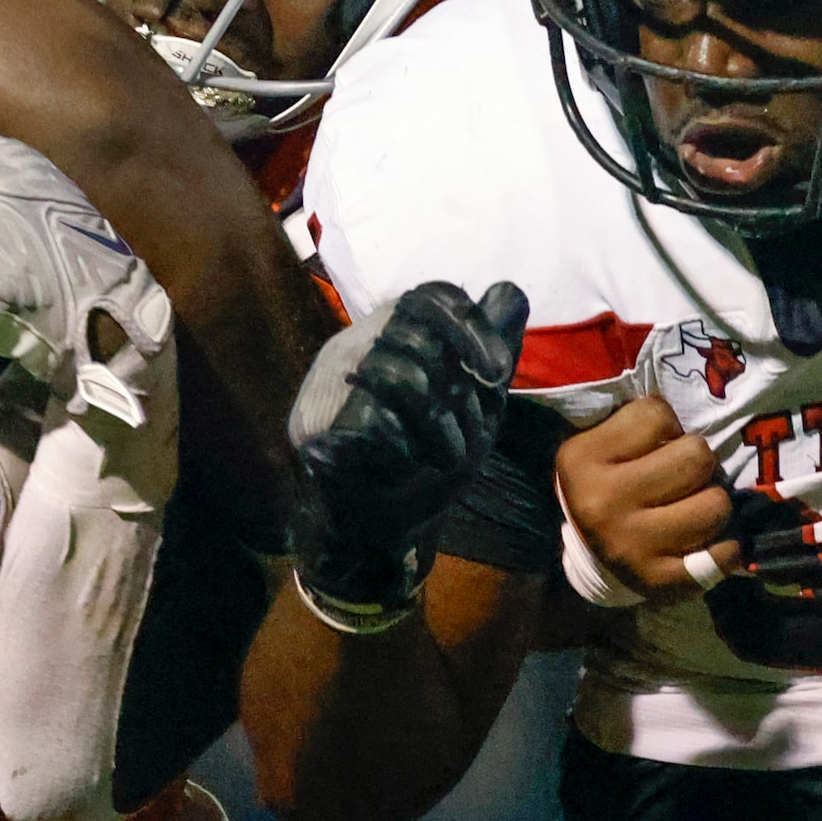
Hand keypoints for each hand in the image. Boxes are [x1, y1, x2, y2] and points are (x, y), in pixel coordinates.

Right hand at [289, 281, 527, 632]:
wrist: (372, 530)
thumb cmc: (423, 463)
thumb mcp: (472, 409)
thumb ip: (490, 355)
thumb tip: (510, 290)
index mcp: (388, 335)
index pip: (430, 295)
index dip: (471, 324)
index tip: (497, 371)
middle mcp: (351, 346)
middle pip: (417, 333)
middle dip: (461, 393)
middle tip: (472, 439)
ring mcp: (325, 384)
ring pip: (401, 375)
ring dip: (440, 427)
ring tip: (449, 460)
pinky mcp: (311, 426)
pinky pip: (373, 421)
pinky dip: (406, 451)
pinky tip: (407, 469)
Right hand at [555, 397, 739, 606]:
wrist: (593, 553)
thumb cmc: (609, 481)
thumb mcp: (602, 442)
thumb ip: (639, 419)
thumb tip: (699, 388)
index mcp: (582, 459)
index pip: (657, 414)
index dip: (666, 425)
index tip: (653, 443)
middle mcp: (601, 503)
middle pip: (696, 457)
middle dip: (697, 462)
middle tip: (683, 475)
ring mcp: (630, 547)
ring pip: (716, 505)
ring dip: (712, 502)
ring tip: (693, 505)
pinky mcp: (659, 582)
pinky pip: (724, 554)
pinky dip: (724, 545)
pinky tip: (705, 540)